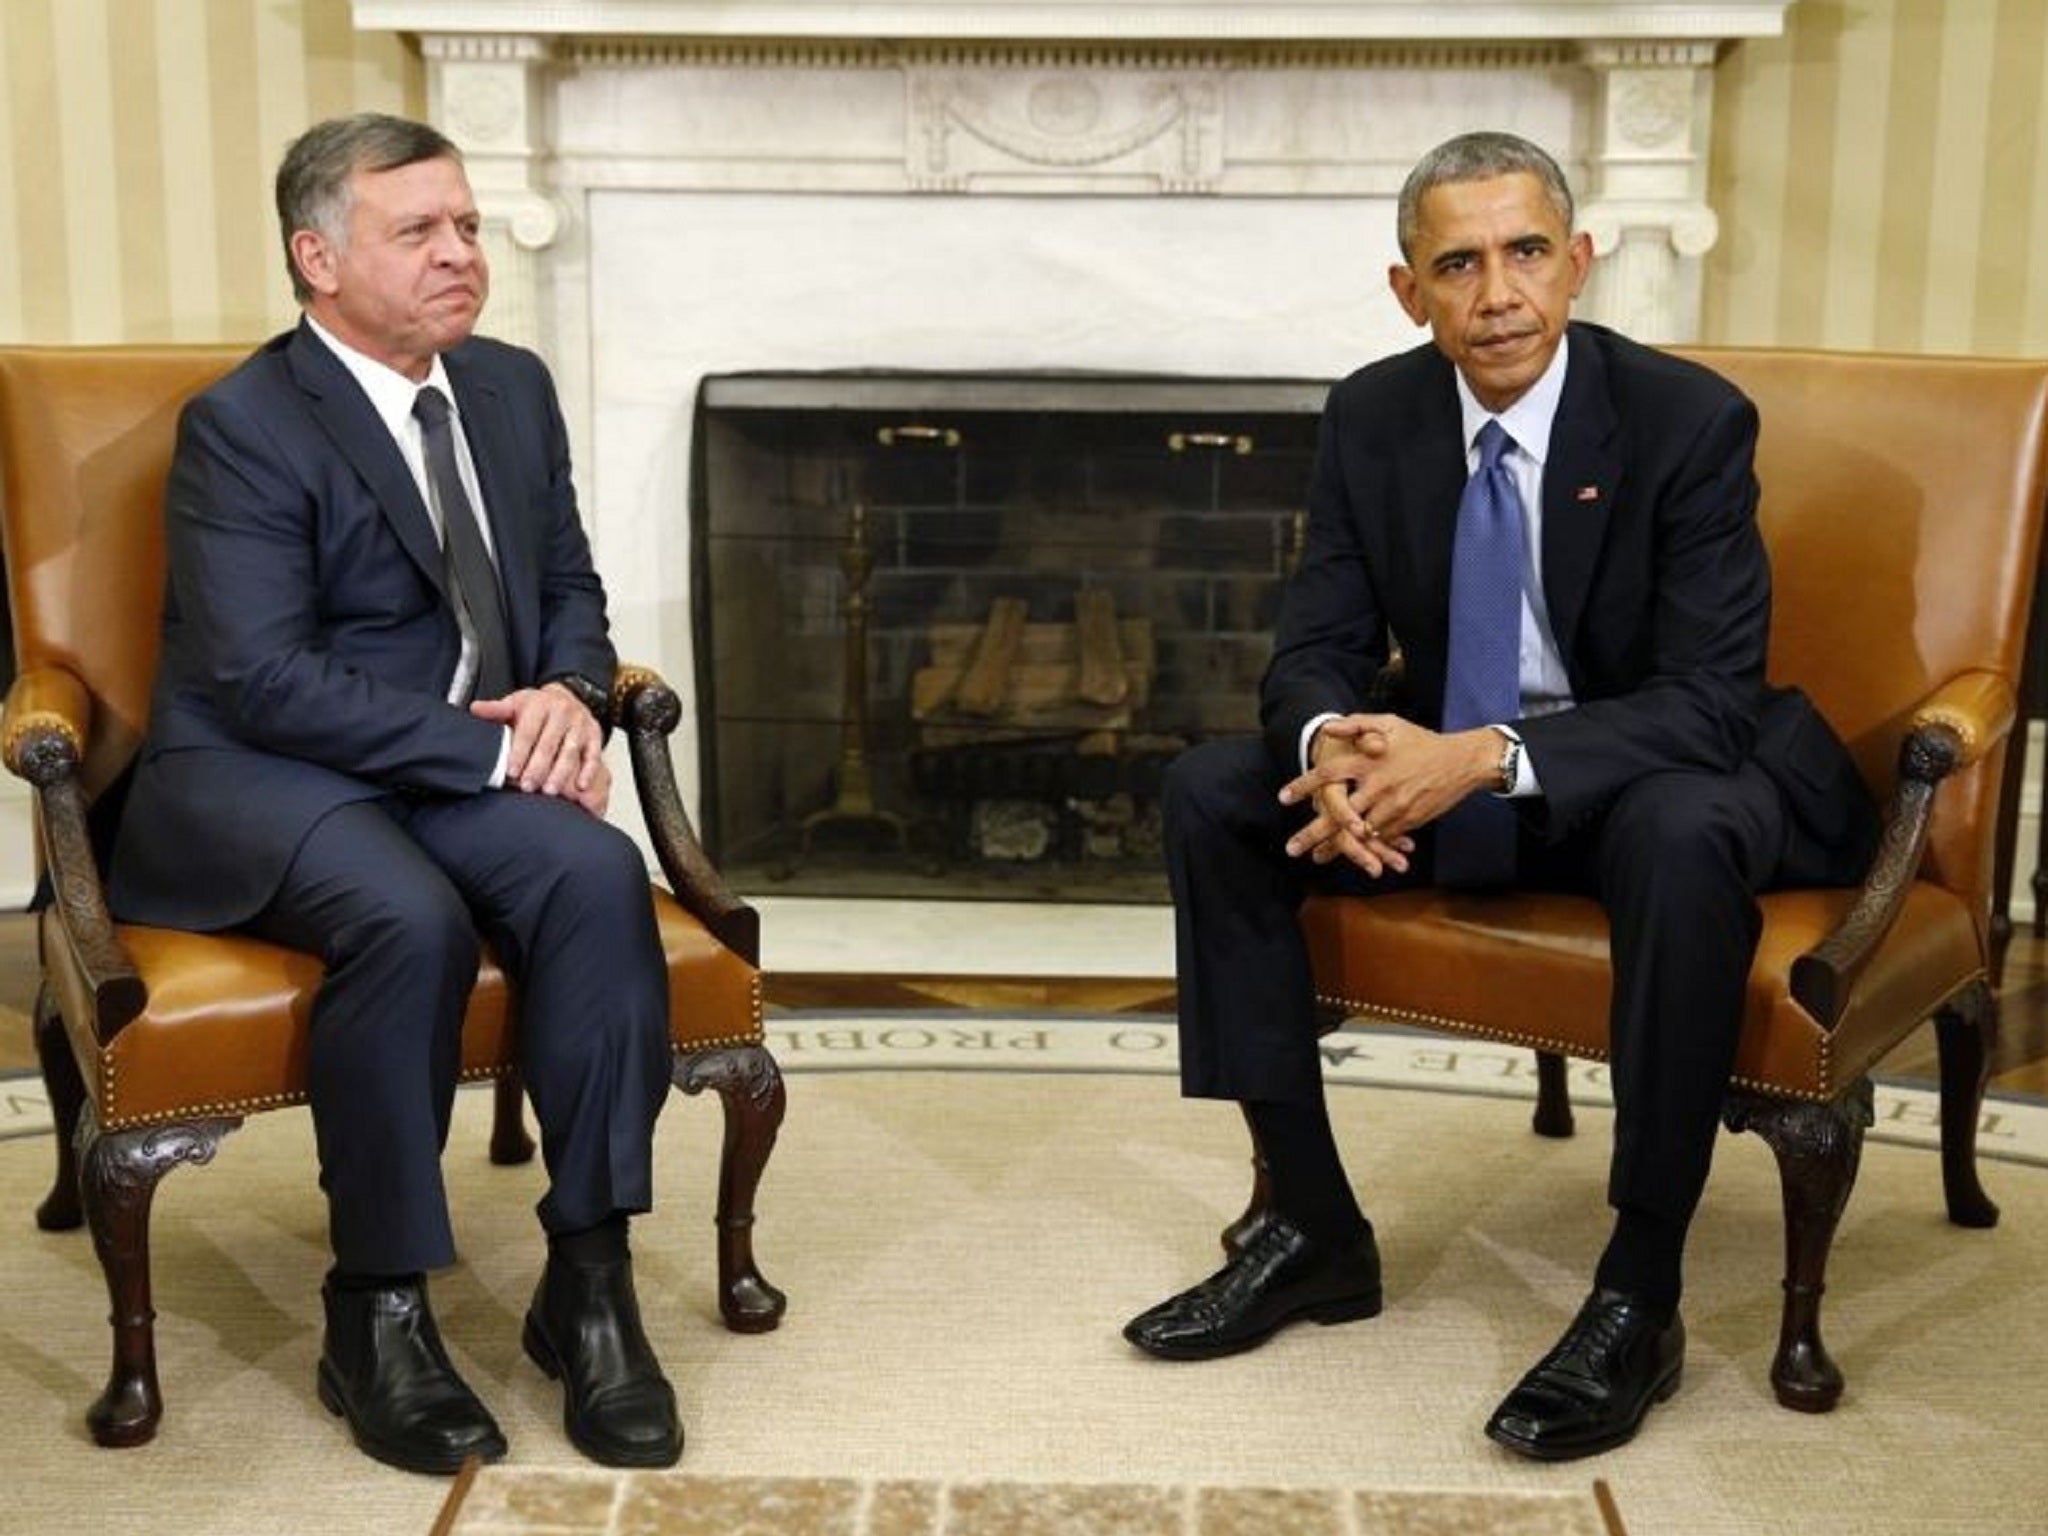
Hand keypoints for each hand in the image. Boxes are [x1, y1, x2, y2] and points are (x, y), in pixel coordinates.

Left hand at [470, 682, 610, 815]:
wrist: (567, 697)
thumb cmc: (538, 707)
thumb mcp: (516, 704)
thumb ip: (496, 710)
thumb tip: (475, 709)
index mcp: (540, 704)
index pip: (528, 731)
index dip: (520, 753)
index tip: (511, 772)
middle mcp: (563, 712)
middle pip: (549, 744)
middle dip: (538, 767)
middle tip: (527, 787)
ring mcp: (580, 724)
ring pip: (570, 751)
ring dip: (560, 773)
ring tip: (550, 791)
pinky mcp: (594, 735)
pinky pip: (594, 755)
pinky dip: (588, 771)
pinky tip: (580, 786)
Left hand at [1279, 714, 1500, 872]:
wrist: (1460, 761)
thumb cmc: (1420, 741)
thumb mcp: (1389, 723)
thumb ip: (1356, 725)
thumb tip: (1326, 729)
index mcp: (1369, 761)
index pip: (1329, 774)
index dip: (1304, 785)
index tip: (1283, 797)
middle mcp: (1378, 786)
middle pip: (1338, 815)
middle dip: (1313, 834)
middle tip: (1291, 849)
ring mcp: (1394, 807)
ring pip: (1359, 833)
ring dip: (1337, 848)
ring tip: (1317, 857)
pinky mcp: (1408, 821)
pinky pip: (1383, 839)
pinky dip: (1368, 848)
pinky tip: (1352, 854)